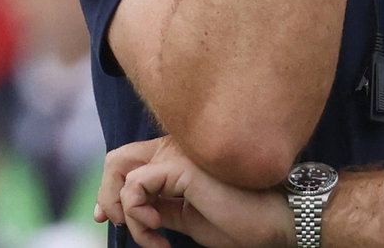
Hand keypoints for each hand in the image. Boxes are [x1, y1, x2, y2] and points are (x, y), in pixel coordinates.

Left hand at [96, 137, 292, 247]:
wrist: (275, 222)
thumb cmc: (241, 221)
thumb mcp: (188, 217)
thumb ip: (161, 206)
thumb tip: (129, 210)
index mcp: (180, 158)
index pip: (130, 161)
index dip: (110, 190)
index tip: (108, 219)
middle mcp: (178, 147)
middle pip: (117, 160)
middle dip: (108, 198)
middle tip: (128, 227)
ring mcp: (179, 153)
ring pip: (121, 175)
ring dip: (128, 215)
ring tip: (154, 237)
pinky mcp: (180, 166)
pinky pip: (134, 188)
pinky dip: (138, 215)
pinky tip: (160, 230)